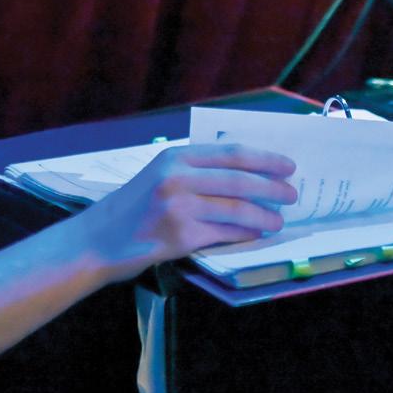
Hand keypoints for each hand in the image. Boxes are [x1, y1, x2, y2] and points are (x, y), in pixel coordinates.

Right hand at [76, 143, 296, 281]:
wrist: (100, 239)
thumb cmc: (136, 206)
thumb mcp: (161, 174)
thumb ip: (197, 170)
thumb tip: (249, 173)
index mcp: (176, 156)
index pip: (231, 153)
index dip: (265, 159)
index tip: (288, 165)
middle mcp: (177, 177)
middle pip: (240, 180)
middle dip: (272, 187)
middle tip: (292, 195)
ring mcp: (177, 207)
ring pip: (236, 209)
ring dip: (264, 216)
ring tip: (279, 220)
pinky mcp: (178, 237)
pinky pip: (223, 234)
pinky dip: (245, 234)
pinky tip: (256, 234)